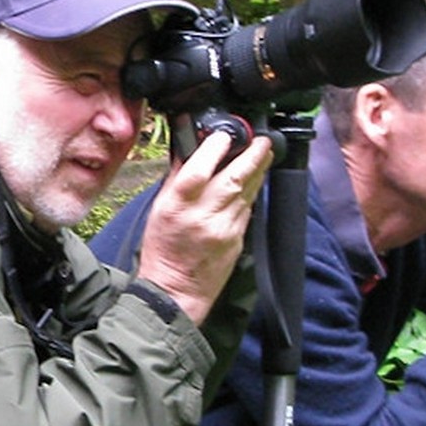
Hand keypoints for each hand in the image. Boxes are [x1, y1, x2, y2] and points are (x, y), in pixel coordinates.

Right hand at [137, 131, 272, 324]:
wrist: (175, 291)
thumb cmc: (162, 249)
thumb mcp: (160, 208)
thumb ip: (177, 178)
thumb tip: (189, 149)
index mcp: (180, 203)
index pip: (201, 166)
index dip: (217, 145)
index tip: (225, 134)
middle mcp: (205, 213)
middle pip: (236, 176)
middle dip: (254, 154)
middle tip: (263, 140)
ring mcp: (226, 228)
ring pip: (248, 191)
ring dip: (258, 170)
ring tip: (265, 153)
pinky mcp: (238, 240)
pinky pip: (248, 210)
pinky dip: (251, 194)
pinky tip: (253, 182)